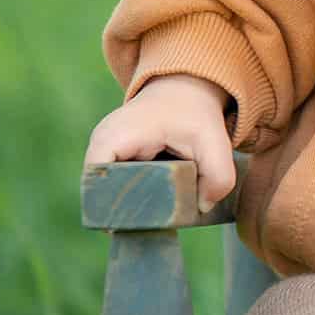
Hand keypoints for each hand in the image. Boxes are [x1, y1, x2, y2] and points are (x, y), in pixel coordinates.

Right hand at [83, 74, 238, 207]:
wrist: (186, 89)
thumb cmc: (193, 113)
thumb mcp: (213, 141)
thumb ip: (218, 176)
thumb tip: (202, 208)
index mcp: (113, 138)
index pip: (96, 185)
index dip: (113, 208)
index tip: (139, 222)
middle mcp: (100, 144)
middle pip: (99, 193)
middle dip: (124, 211)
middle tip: (151, 225)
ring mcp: (103, 150)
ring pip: (106, 191)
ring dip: (129, 204)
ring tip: (154, 216)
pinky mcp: (112, 156)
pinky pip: (115, 184)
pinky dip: (133, 194)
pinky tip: (154, 204)